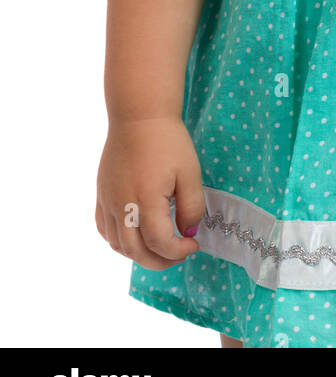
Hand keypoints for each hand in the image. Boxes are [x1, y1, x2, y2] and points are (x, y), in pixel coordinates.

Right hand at [95, 116, 205, 270]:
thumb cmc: (168, 141)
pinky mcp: (101, 195)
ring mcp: (107, 201)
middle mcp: (122, 205)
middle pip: (136, 252)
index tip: (193, 243)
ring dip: (139, 255)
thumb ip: (192, 207)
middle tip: (179, 254)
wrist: (138, 116)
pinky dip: (120, 242)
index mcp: (146, 200)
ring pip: (117, 245)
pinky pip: (104, 230)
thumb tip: (188, 232)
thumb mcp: (190, 172)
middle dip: (160, 261)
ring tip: (160, 248)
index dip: (178, 250)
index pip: (159, 243)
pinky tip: (136, 237)